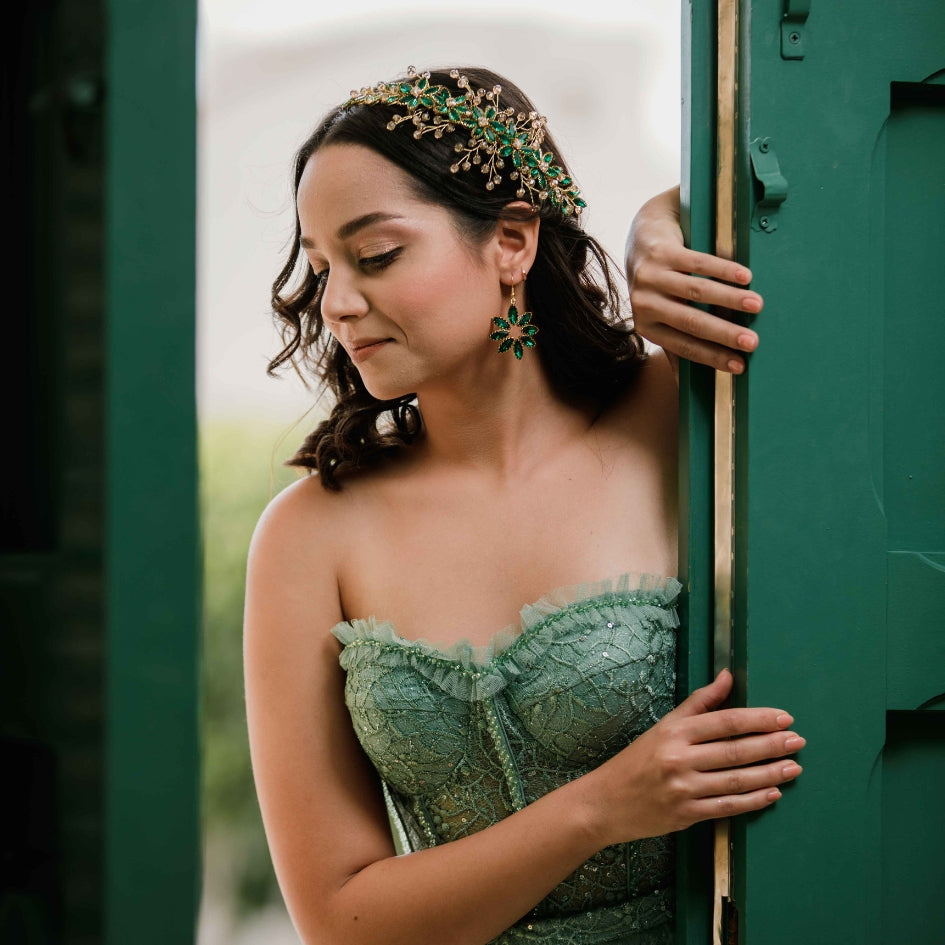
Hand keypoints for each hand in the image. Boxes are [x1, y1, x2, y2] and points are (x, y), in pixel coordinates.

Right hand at [587, 669, 803, 845]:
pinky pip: (728, 807)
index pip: (724, 721)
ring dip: (770, 773)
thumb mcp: (664, 725)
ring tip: (794, 766)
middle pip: (735, 750)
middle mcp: (679, 758)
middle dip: (771, 745)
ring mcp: (683, 788)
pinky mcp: (687, 814)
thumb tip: (727, 676)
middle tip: (798, 741)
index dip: (757, 719)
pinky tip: (774, 792)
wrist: (606, 801)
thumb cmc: (638, 759)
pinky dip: (754, 800)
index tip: (784, 717)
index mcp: (674, 731)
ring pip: (736, 780)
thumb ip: (699, 703)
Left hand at [625, 186, 762, 372]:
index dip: (712, 357)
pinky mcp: (660, 251)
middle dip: (725, 334)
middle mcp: (644, 303)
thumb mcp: (659, 315)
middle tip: (752, 343)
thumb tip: (683, 386)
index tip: (739, 366)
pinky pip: (697, 263)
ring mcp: (650, 276)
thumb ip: (673, 341)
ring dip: (730, 300)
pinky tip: (745, 277)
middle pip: (691, 322)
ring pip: (697, 291)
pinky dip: (724, 270)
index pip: (683, 346)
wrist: (643, 236)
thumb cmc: (658, 284)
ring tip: (757, 306)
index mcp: (646, 326)